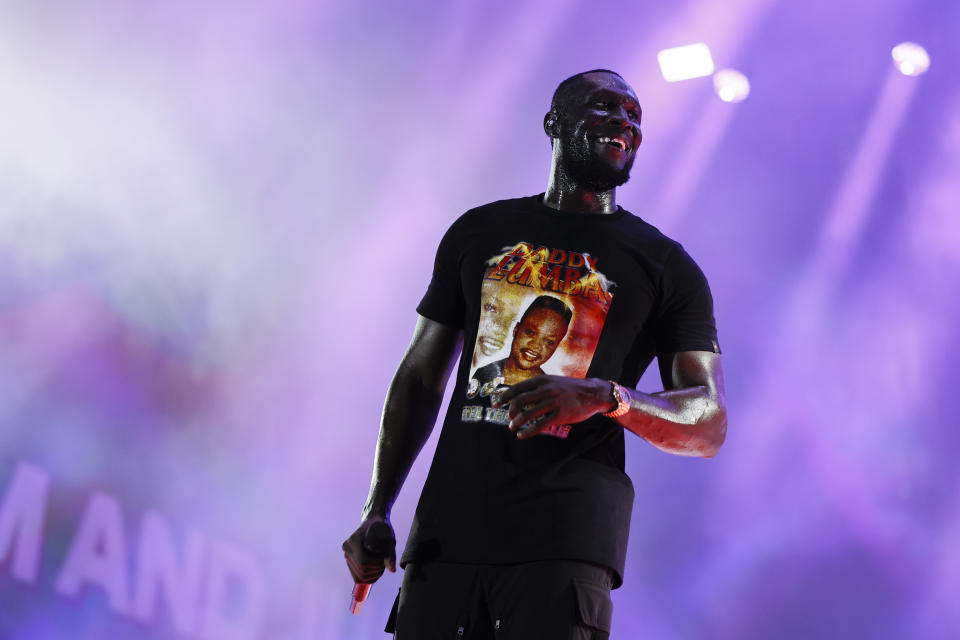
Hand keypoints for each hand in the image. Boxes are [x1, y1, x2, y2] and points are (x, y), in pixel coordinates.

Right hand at [342, 517, 396, 583]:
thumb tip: (392, 570)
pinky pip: (356, 576)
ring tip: (381, 566)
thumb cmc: (383, 528)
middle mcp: (347, 548)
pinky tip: (376, 571)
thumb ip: (390, 554)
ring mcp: (347, 554)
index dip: (376, 564)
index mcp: (353, 540)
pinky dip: (367, 578)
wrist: (374, 520)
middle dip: (376, 571)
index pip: (363, 561)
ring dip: (373, 576)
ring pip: (358, 576)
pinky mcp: (349, 559)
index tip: (385, 559)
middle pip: (361, 570)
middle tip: (384, 563)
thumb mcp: (389, 539)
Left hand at [491, 375, 613, 438]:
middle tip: (508, 417)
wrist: (593, 393)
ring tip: (513, 427)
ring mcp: (554, 402)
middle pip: (520, 400)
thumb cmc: (570, 388)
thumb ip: (537, 387)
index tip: (496, 403)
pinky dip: (528, 431)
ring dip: (517, 422)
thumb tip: (518, 396)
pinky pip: (540, 425)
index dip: (504, 396)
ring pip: (528, 413)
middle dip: (510, 411)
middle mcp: (546, 389)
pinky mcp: (560, 415)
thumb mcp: (552, 381)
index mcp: (542, 380)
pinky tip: (522, 434)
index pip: (517, 388)